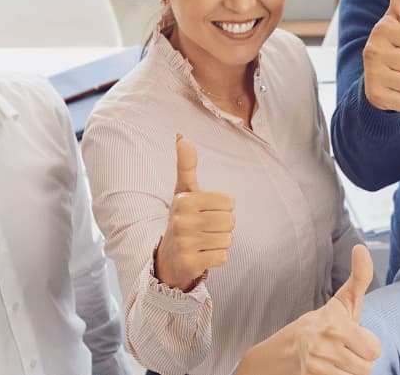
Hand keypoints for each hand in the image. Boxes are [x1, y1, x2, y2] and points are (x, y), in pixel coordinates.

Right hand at [154, 134, 234, 290]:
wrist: (169, 257)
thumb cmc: (184, 218)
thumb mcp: (184, 191)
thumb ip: (186, 165)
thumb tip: (181, 136)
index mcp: (183, 199)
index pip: (229, 202)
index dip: (224, 208)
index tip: (206, 212)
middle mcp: (181, 220)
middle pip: (230, 221)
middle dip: (223, 226)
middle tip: (205, 229)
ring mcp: (184, 243)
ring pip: (228, 240)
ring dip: (221, 242)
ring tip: (204, 241)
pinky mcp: (189, 263)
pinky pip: (223, 257)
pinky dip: (217, 258)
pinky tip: (203, 255)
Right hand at [290, 244, 380, 374]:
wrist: (279, 353)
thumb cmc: (321, 325)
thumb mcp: (341, 302)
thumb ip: (359, 278)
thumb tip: (362, 248)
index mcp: (336, 323)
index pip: (375, 349)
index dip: (367, 346)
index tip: (354, 339)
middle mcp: (325, 342)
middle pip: (367, 368)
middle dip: (358, 361)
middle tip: (344, 352)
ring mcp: (316, 363)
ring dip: (348, 372)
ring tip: (336, 362)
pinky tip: (328, 371)